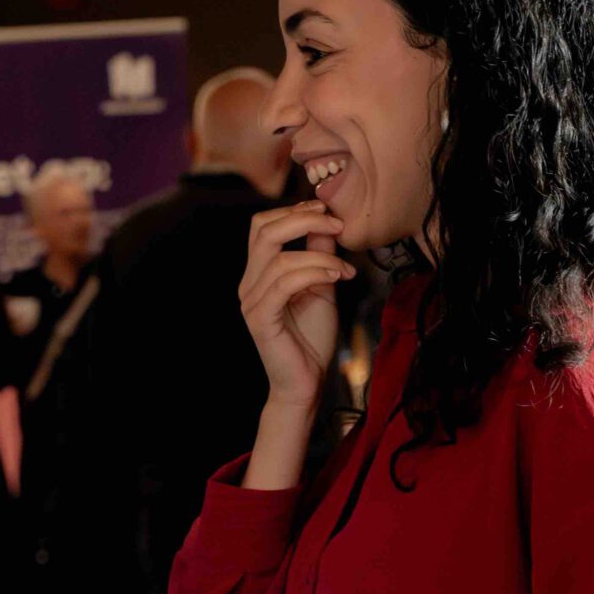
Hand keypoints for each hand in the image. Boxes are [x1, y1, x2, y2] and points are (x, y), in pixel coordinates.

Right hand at [239, 202, 354, 411]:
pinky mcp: (260, 319)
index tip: (328, 211)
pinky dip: (314, 273)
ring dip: (320, 256)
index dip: (294, 210)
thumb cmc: (311, 338)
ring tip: (345, 268)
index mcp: (259, 272)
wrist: (306, 383)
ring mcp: (252, 301)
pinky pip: (283, 284)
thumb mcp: (321, 286)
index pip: (263, 224)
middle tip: (336, 224)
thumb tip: (326, 222)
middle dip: (303, 219)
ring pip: (280, 258)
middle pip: (264, 229)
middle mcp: (249, 283)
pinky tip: (336, 277)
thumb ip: (319, 255)